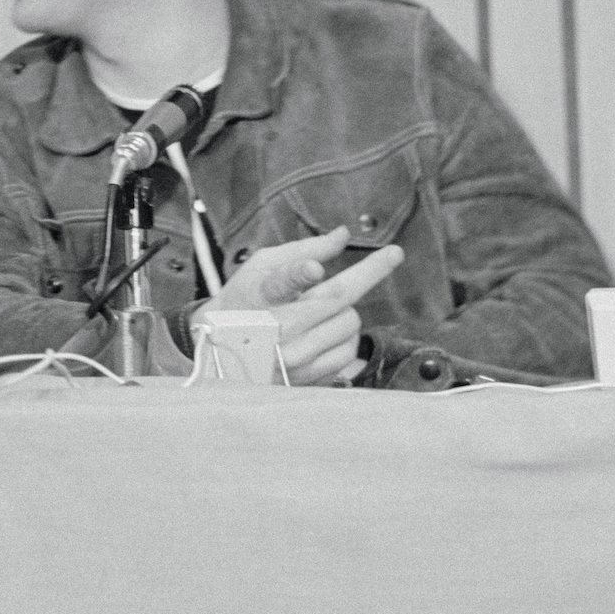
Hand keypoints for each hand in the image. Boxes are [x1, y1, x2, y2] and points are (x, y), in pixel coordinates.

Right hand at [202, 228, 405, 384]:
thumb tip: (343, 235)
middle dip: (367, 274)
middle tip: (393, 254)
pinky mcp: (304, 379)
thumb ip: (303, 249)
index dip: (298, 274)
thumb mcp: (262, 266)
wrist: (221, 349)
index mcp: (261, 295)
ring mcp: (291, 358)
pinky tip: (326, 334)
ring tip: (323, 312)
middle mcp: (276, 329)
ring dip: (347, 312)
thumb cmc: (246, 297)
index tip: (314, 269)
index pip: (280, 284)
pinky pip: (349, 354)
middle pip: (337, 298)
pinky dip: (346, 339)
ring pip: (351, 324)